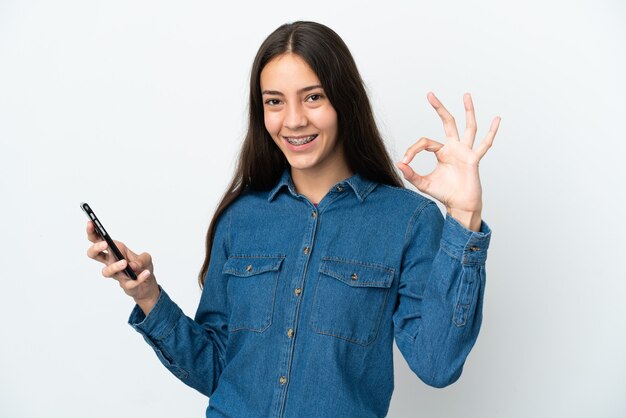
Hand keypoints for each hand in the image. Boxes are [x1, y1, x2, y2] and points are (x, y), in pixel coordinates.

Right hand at [85, 220, 159, 314]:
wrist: (147, 284)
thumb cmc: (141, 266)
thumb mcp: (146, 258)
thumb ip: (141, 259)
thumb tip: (132, 266)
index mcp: (114, 250)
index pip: (98, 240)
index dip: (92, 232)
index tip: (91, 223)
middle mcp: (111, 262)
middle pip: (94, 255)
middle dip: (96, 248)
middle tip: (105, 244)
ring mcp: (116, 274)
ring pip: (106, 272)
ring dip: (115, 266)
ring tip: (125, 263)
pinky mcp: (125, 285)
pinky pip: (129, 283)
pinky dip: (139, 278)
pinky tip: (146, 272)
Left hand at [396, 92, 499, 230]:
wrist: (459, 205)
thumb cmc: (444, 193)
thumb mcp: (423, 183)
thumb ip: (411, 174)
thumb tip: (398, 164)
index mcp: (442, 152)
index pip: (425, 142)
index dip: (413, 149)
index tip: (405, 160)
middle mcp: (454, 148)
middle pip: (447, 123)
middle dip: (439, 108)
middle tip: (430, 94)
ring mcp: (466, 151)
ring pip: (468, 127)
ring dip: (468, 111)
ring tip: (466, 95)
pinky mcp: (474, 159)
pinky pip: (485, 144)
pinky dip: (491, 132)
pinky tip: (496, 119)